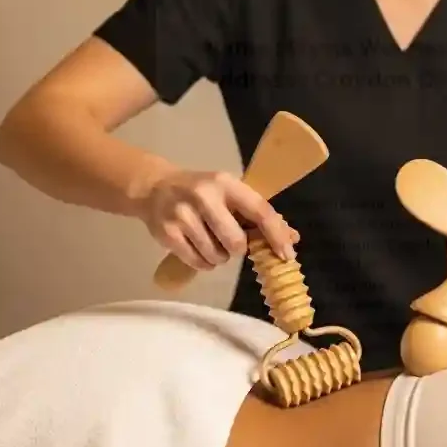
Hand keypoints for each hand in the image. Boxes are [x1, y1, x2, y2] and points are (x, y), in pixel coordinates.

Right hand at [139, 169, 296, 270]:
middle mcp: (204, 197)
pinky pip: (198, 262)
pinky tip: (198, 247)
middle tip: (231, 241)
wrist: (154, 188)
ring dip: (220, 256)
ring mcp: (183, 216)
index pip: (259, 210)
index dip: (276, 234)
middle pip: (236, 242)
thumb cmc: (203, 193)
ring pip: (217, 256)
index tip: (287, 254)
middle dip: (239, 248)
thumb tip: (292, 239)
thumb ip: (259, 215)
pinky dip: (204, 262)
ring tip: (211, 241)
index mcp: (226, 184)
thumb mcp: (230, 194)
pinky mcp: (167, 234)